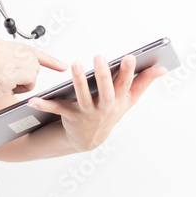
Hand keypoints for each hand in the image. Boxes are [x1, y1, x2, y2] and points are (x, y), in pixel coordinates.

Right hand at [0, 39, 66, 116]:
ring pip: (34, 68)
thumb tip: (26, 68)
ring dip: (26, 82)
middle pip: (34, 58)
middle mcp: (1, 48)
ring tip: (7, 87)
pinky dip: (24, 88)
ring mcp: (3, 60)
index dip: (47, 58)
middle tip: (17, 84)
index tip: (60, 65)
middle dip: (31, 74)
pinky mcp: (4, 74)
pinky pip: (30, 79)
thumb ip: (5, 61)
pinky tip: (8, 90)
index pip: (29, 48)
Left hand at [28, 54, 166, 151]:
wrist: (89, 139)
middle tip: (100, 57)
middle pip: (105, 91)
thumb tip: (162, 67)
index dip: (128, 71)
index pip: (125, 84)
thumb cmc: (110, 112)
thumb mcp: (129, 99)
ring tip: (76, 64)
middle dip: (103, 75)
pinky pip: (56, 109)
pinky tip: (33, 100)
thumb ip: (144, 82)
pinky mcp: (69, 115)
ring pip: (82, 96)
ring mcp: (86, 112)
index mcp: (118, 100)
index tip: (131, 57)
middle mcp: (103, 107)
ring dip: (78, 81)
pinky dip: (44, 105)